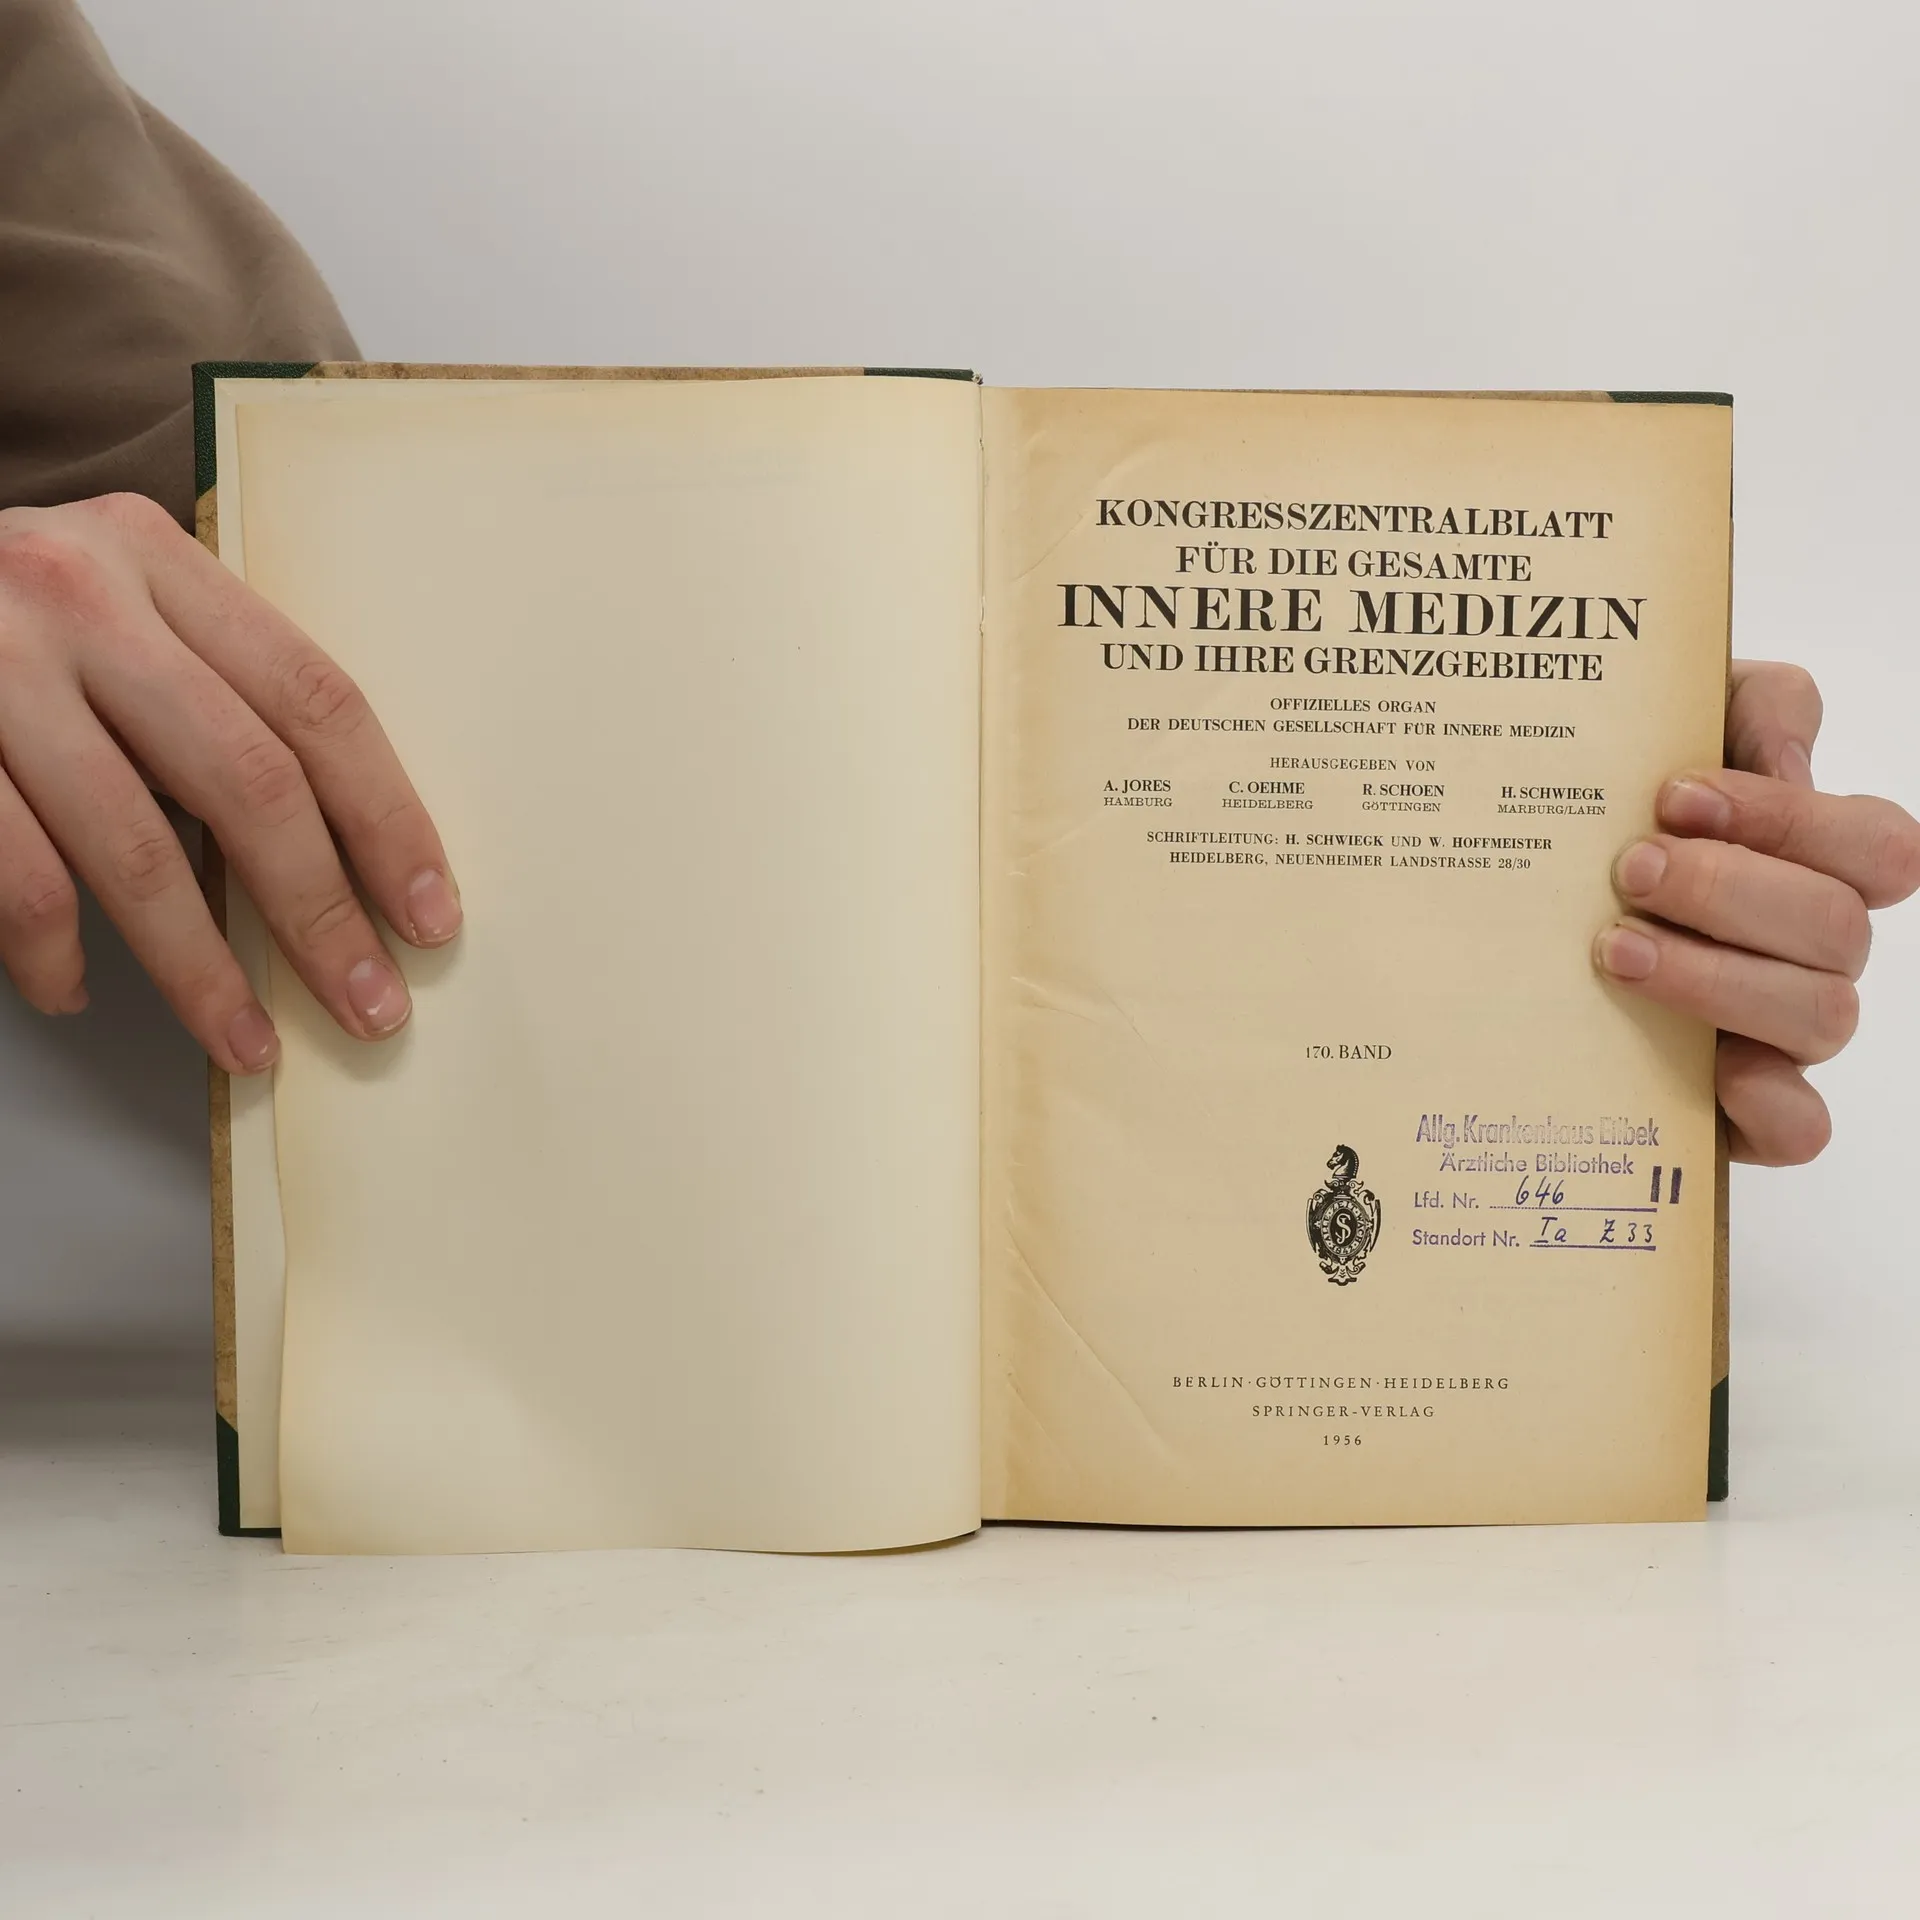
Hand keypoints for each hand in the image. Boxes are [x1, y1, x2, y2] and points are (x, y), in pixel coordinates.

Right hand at [0, 493, 459, 1072]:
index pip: (316, 701)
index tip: (430, 914)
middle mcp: (79, 597)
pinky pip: (21, 876)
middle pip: (250, 779)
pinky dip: (53, 951)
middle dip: (322, 912)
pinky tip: (76, 990)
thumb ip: (207, 684)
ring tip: (247, 1046)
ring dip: (203, 969)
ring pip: (136, 846)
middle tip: (372, 1005)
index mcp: (155, 557)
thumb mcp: (107, 602)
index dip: (388, 818)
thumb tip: (336, 852)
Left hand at [1595, 660, 1919, 1164]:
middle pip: (1837, 927)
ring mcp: (1781, 1032)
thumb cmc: (1610, 811)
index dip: (1787, 818)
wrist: (1510, 904)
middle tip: (1628, 868)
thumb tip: (1789, 760)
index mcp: (1818, 864)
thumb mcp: (1672, 723)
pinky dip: (1768, 1104)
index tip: (1673, 795)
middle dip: (1729, 890)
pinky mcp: (1736, 1107)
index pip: (1874, 846)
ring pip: (1820, 1016)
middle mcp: (1813, 951)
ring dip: (1718, 978)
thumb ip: (1751, 705)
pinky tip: (1710, 1073)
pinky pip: (1798, 1126)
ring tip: (1612, 948)